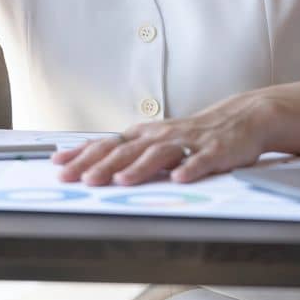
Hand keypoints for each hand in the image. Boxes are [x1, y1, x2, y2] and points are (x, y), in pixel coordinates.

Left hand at [50, 92, 272, 185]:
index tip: (59, 164)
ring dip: (140, 168)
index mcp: (145, 135)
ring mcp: (188, 142)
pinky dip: (190, 169)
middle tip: (81, 180)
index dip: (82, 154)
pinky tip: (180, 179)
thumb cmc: (193, 134)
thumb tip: (93, 165)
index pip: (107, 144)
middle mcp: (161, 136)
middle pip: (127, 150)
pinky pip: (201, 161)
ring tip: (121, 180)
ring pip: (160, 155)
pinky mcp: (214, 152)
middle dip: (102, 165)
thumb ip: (130, 153)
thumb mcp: (157, 141)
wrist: (241, 118)